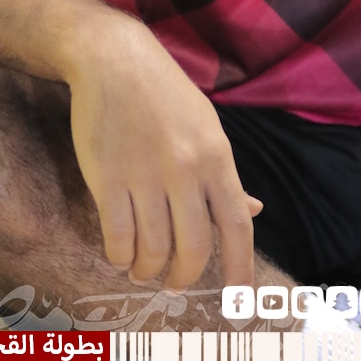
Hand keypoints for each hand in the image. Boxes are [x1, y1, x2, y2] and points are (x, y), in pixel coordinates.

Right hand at [65, 15, 260, 290]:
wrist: (115, 61)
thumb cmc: (165, 95)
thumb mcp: (207, 127)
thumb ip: (226, 175)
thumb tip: (252, 211)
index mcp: (217, 158)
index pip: (237, 225)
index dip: (240, 267)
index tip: (240, 299)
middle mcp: (185, 171)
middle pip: (192, 249)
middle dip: (184, 277)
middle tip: (174, 283)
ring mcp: (145, 176)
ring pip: (152, 250)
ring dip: (147, 269)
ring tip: (143, 269)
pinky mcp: (107, 179)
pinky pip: (118, 237)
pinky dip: (120, 256)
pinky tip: (120, 253)